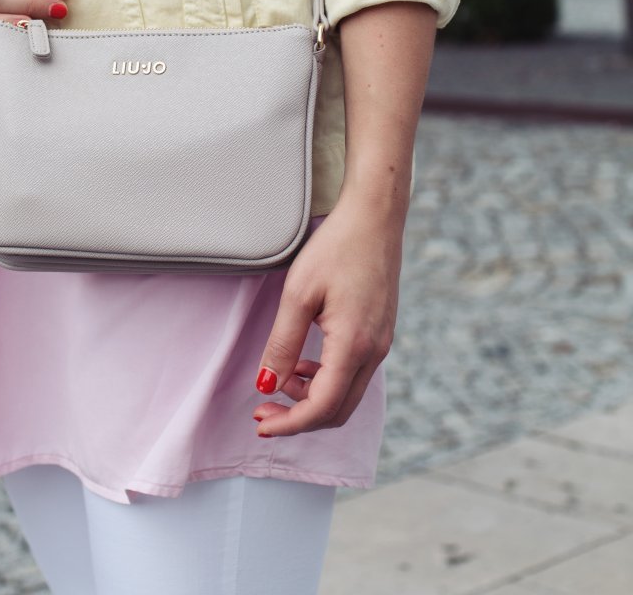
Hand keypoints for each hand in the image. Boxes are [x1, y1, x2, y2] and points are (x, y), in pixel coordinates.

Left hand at [252, 190, 404, 436]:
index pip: (322, 407)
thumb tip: (267, 385)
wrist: (375, 217)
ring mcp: (382, 343)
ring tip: (281, 376)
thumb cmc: (336, 247)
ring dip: (312, 397)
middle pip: (337, 411)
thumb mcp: (298, 293)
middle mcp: (374, 352)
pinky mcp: (381, 332)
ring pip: (347, 394)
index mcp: (354, 345)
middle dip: (298, 417)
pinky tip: (305, 361)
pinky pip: (354, 373)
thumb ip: (282, 344)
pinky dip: (327, 379)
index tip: (261, 424)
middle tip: (263, 409)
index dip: (289, 424)